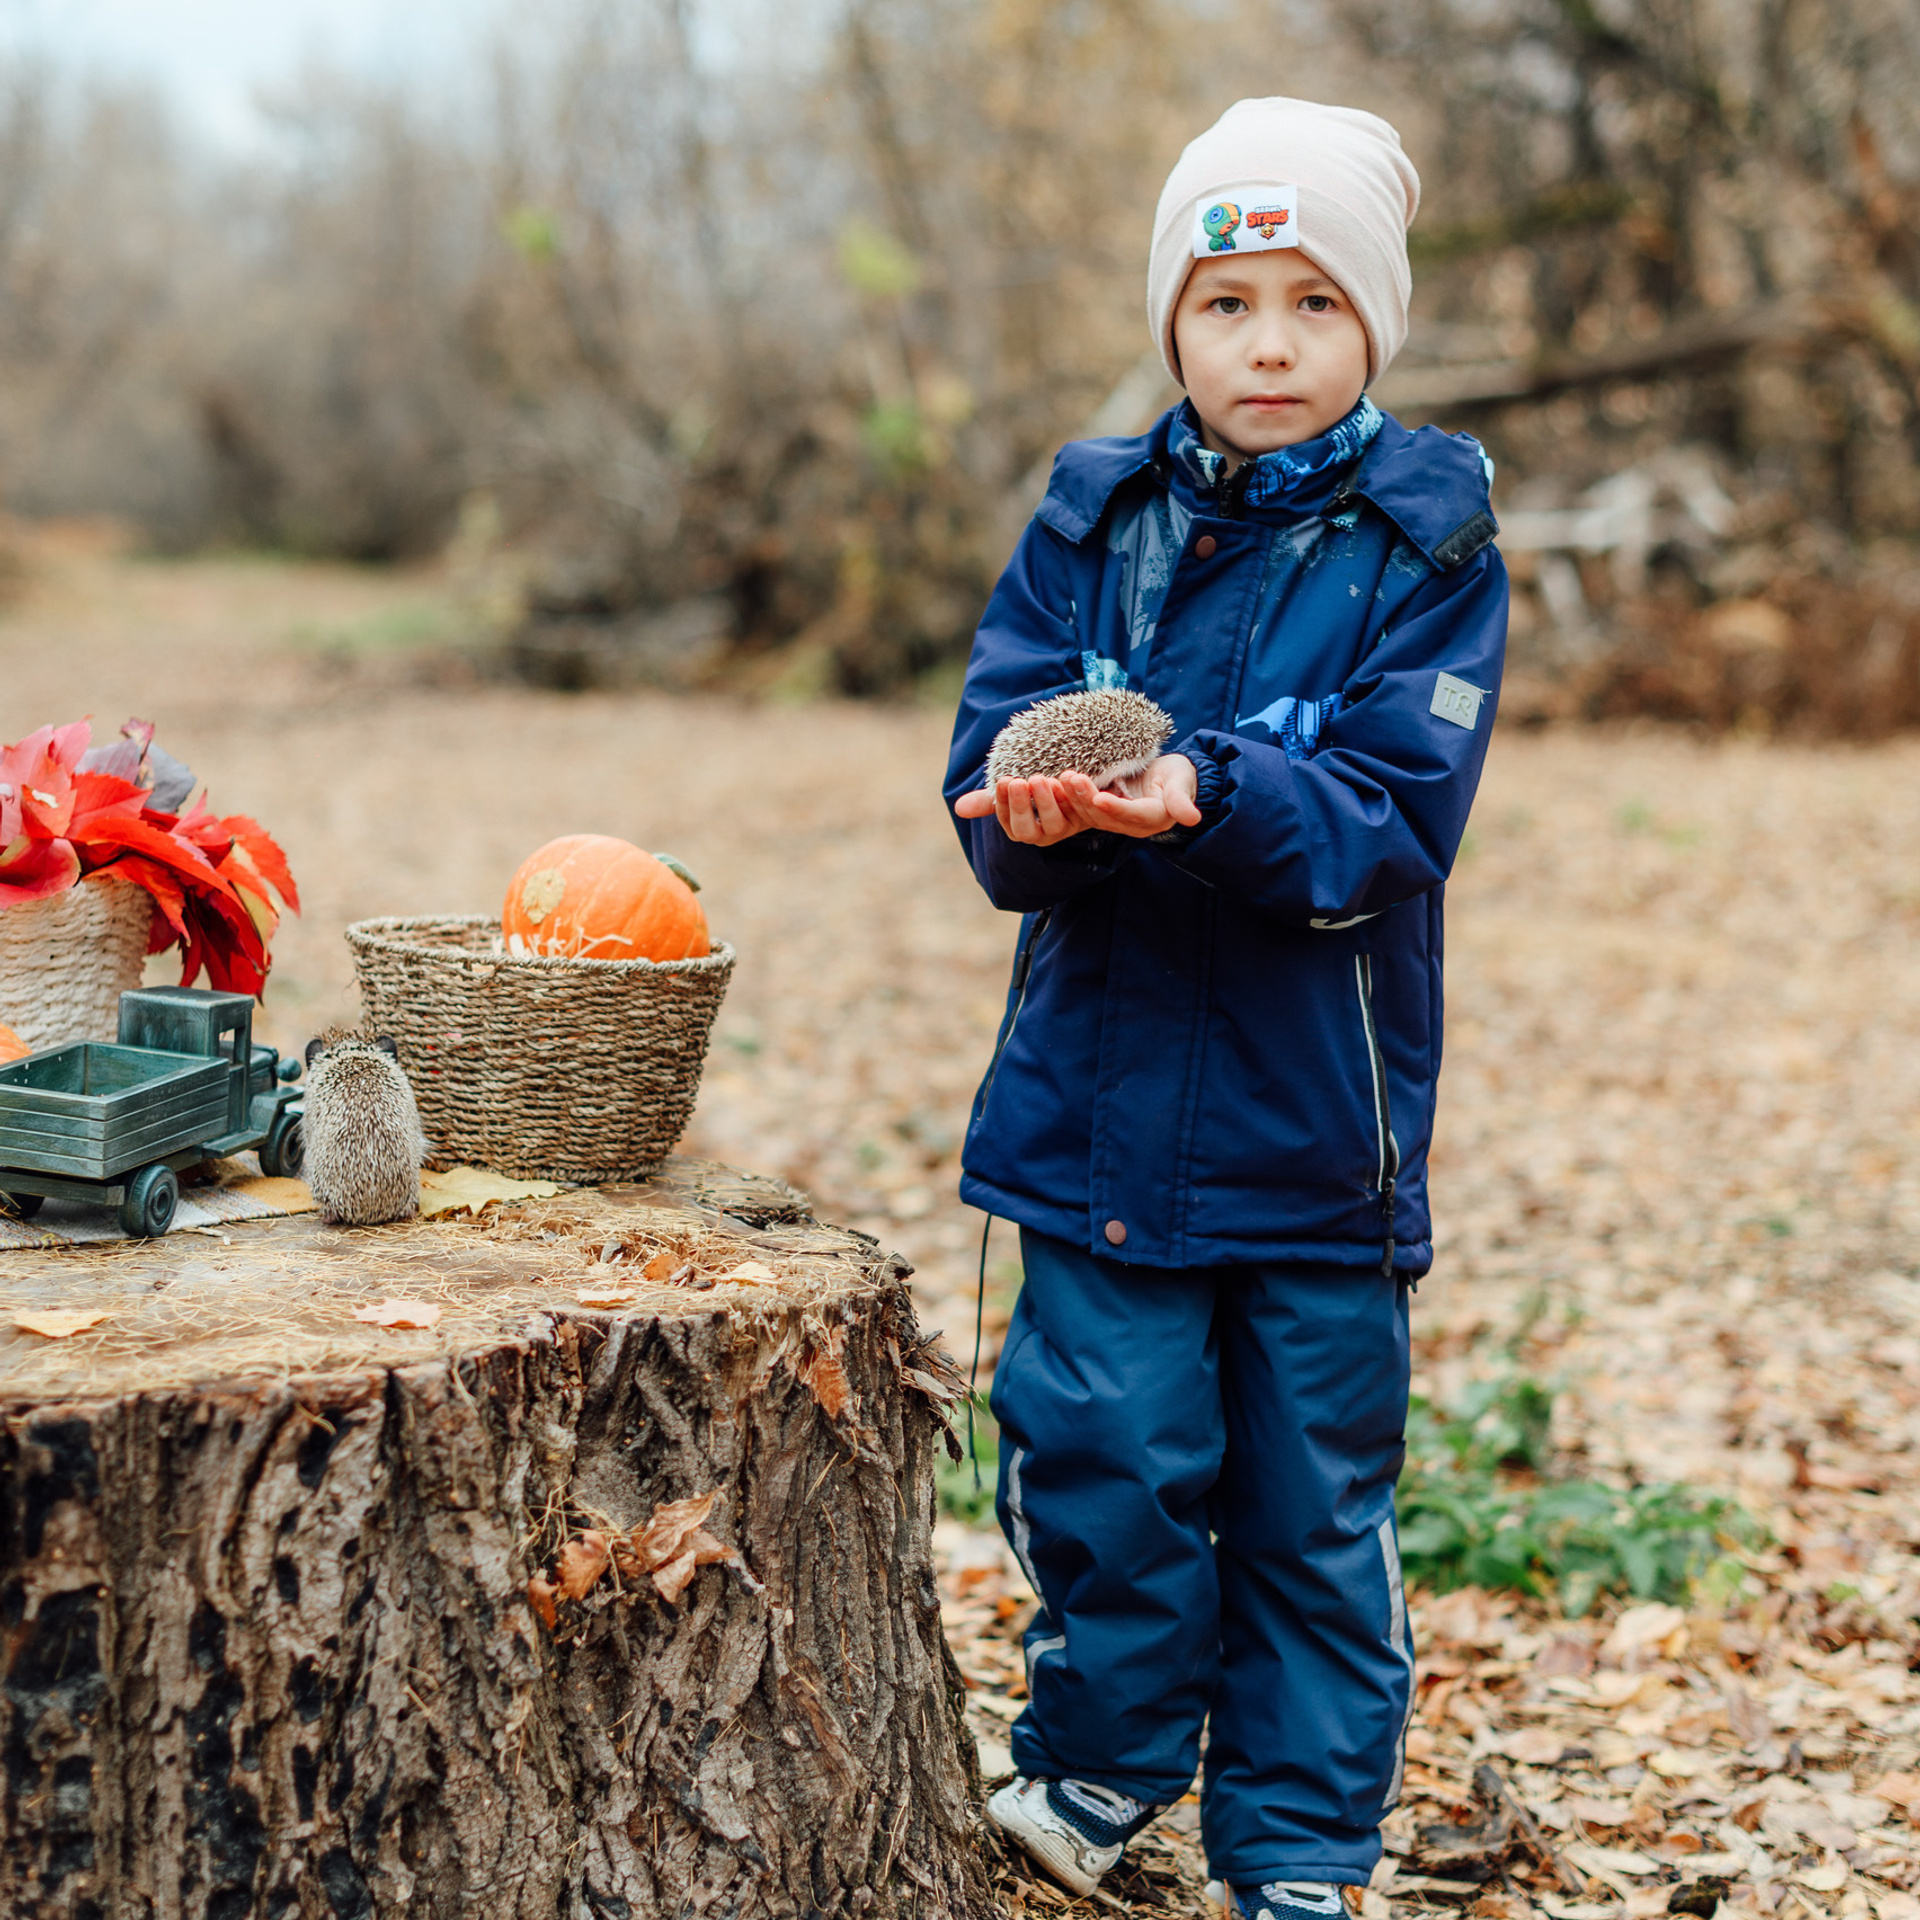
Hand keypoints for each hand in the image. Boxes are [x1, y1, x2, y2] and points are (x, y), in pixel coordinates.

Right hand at [954, 775, 1105, 845]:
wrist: (1074, 784)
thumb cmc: (1036, 790)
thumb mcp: (1013, 793)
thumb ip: (988, 800)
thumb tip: (958, 808)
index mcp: (1020, 829)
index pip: (1007, 821)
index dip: (1003, 804)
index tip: (1003, 781)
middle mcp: (1042, 835)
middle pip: (1028, 831)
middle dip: (1022, 807)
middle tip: (1019, 781)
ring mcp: (1065, 829)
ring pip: (1055, 824)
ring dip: (1047, 803)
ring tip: (1040, 779)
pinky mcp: (1087, 819)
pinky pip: (1080, 812)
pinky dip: (1074, 795)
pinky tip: (1067, 777)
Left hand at [1064, 756, 1201, 838]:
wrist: (1170, 778)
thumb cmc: (1178, 776)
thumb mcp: (1183, 782)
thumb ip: (1182, 800)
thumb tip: (1193, 819)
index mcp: (1153, 819)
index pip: (1132, 814)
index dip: (1116, 807)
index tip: (1099, 797)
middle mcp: (1133, 825)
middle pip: (1106, 816)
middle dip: (1087, 798)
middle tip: (1071, 777)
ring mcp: (1117, 821)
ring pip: (1092, 815)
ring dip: (1075, 797)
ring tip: (1063, 777)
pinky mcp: (1106, 814)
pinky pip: (1086, 810)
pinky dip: (1072, 798)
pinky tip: (1059, 783)